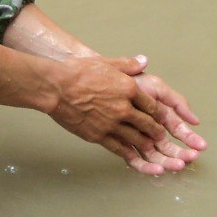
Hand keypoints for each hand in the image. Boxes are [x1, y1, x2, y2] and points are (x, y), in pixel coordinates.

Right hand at [49, 55, 203, 174]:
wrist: (54, 87)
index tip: (162, 119)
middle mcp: (124, 108)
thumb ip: (127, 64)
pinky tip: (135, 156)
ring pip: (138, 139)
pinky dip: (131, 154)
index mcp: (128, 89)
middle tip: (160, 136)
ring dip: (147, 144)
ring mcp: (112, 124)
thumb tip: (143, 60)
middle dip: (157, 132)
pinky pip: (120, 148)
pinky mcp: (99, 135)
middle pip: (148, 124)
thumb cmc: (76, 72)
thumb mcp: (104, 62)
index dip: (159, 115)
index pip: (152, 105)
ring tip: (152, 147)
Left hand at [123, 58, 205, 173]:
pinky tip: (156, 170)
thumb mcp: (155, 86)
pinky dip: (146, 166)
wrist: (100, 80)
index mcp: (159, 116)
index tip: (200, 146)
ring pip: (154, 156)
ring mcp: (136, 138)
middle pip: (168, 147)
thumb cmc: (127, 81)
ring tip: (177, 165)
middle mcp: (149, 129)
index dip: (190, 139)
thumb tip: (195, 121)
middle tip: (190, 158)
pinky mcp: (121, 145)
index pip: (178, 131)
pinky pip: (134, 159)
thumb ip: (176, 101)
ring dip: (168, 162)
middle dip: (182, 154)